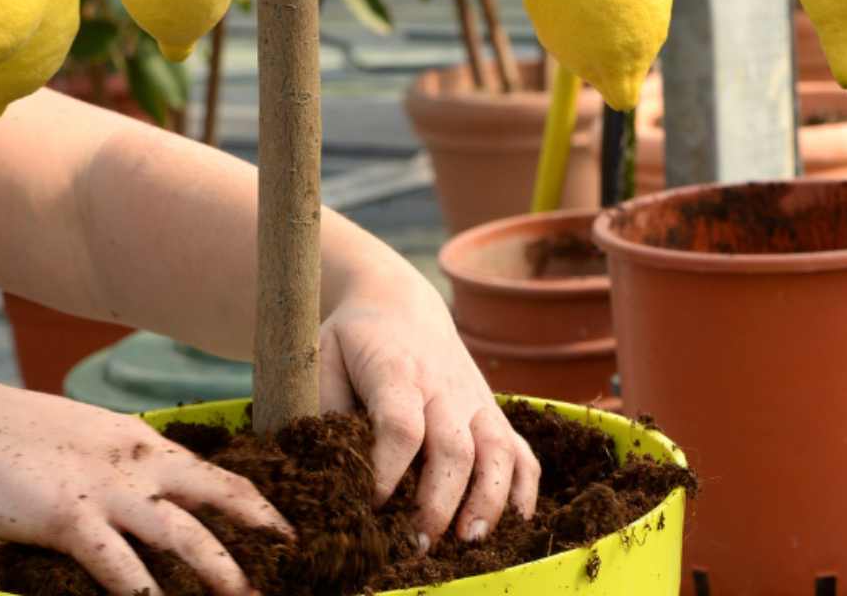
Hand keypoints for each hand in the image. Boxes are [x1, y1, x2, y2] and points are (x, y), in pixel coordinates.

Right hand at [0, 375, 291, 595]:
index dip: (252, 500)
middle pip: (216, 494)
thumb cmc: (12, 434)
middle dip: (259, 526)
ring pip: (181, 534)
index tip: (281, 526)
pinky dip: (145, 592)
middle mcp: (136, 462)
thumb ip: (119, 461)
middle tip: (294, 554)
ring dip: (219, 570)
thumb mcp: (83, 436)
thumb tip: (143, 489)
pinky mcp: (67, 518)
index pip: (213, 472)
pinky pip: (118, 563)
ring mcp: (104, 490)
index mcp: (141, 442)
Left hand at [317, 270, 540, 550]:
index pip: (401, 425)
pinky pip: (520, 449)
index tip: (371, 506)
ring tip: (469, 541)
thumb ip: (323, 408)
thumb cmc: (353, 340)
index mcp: (397, 372)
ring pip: (495, 451)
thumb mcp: (321, 358)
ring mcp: (474, 399)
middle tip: (418, 543)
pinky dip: (525, 487)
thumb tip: (327, 467)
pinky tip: (516, 523)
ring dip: (487, 499)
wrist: (398, 303)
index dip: (389, 471)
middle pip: (453, 448)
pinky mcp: (492, 411)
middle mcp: (443, 387)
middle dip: (438, 501)